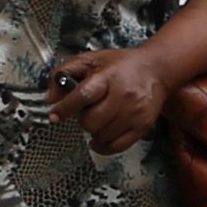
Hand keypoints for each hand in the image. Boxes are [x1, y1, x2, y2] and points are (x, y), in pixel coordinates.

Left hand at [45, 41, 179, 152]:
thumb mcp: (90, 60)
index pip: (83, 95)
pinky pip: (117, 146)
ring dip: (94, 131)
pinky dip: (104, 146)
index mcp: (108, 77)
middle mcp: (123, 95)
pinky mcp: (142, 126)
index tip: (55, 116)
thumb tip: (50, 98)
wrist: (155, 70)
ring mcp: (134, 113)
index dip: (65, 108)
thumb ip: (65, 72)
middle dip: (83, 119)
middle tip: (89, 110)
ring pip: (102, 136)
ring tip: (100, 118)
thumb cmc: (120, 65)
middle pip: (91, 121)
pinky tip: (100, 137)